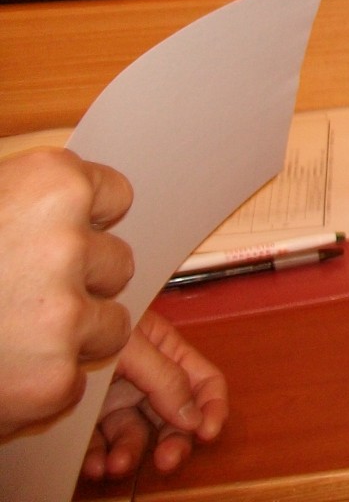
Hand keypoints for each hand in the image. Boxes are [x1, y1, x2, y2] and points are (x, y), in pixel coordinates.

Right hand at [0, 149, 134, 435]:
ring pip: (111, 323)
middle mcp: (65, 244)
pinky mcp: (54, 378)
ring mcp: (63, 314)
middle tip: (15, 295)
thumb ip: (31, 206)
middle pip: (116, 263)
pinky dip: (41, 384)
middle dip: (79, 283)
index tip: (48, 239)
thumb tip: (85, 213)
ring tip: (6, 336)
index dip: (81, 224)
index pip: (114, 198)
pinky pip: (76, 379)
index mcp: (50, 186)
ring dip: (70, 336)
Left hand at [80, 310, 227, 479]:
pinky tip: (95, 464)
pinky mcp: (90, 421)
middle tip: (167, 460)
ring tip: (117, 465)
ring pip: (138, 436)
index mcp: (165, 351)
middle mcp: (145, 379)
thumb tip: (194, 418)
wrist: (38, 343)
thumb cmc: (87, 325)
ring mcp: (117, 400)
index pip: (202, 380)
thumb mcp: (132, 344)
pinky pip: (103, 446)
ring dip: (132, 454)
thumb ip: (165, 378)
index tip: (207, 431)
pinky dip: (102, 459)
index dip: (211, 406)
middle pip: (174, 415)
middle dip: (173, 440)